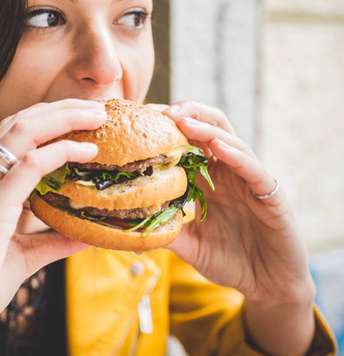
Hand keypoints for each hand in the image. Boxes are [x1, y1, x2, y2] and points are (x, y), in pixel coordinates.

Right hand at [0, 99, 105, 353]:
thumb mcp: (22, 254)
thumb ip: (53, 239)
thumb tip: (89, 232)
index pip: (12, 133)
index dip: (49, 117)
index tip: (83, 116)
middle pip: (18, 122)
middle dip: (61, 108)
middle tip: (98, 107)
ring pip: (21, 132)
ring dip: (64, 118)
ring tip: (97, 116)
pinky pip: (27, 167)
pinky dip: (59, 152)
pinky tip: (85, 153)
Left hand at [148, 101, 314, 305]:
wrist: (268, 286)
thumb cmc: (230, 261)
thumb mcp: (190, 246)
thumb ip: (166, 232)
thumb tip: (127, 228)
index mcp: (208, 179)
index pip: (188, 142)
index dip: (167, 127)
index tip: (141, 119)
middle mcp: (228, 173)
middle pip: (210, 128)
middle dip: (186, 113)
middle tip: (160, 111)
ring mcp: (250, 181)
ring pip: (230, 141)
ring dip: (205, 128)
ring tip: (182, 119)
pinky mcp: (271, 195)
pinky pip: (254, 169)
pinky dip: (236, 155)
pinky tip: (217, 147)